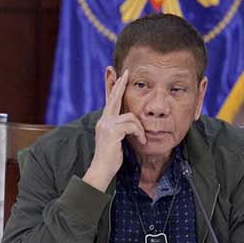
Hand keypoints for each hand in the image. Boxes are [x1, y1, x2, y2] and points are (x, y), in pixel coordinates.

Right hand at [83, 69, 145, 191]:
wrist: (102, 169)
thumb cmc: (110, 158)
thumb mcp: (116, 139)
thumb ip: (121, 128)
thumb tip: (131, 121)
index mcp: (104, 121)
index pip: (110, 101)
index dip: (114, 87)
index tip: (118, 74)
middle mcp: (103, 120)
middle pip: (114, 98)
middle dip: (120, 84)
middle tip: (126, 73)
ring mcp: (106, 125)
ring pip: (131, 117)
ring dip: (140, 128)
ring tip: (141, 139)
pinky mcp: (112, 131)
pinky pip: (132, 125)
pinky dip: (139, 133)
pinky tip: (141, 141)